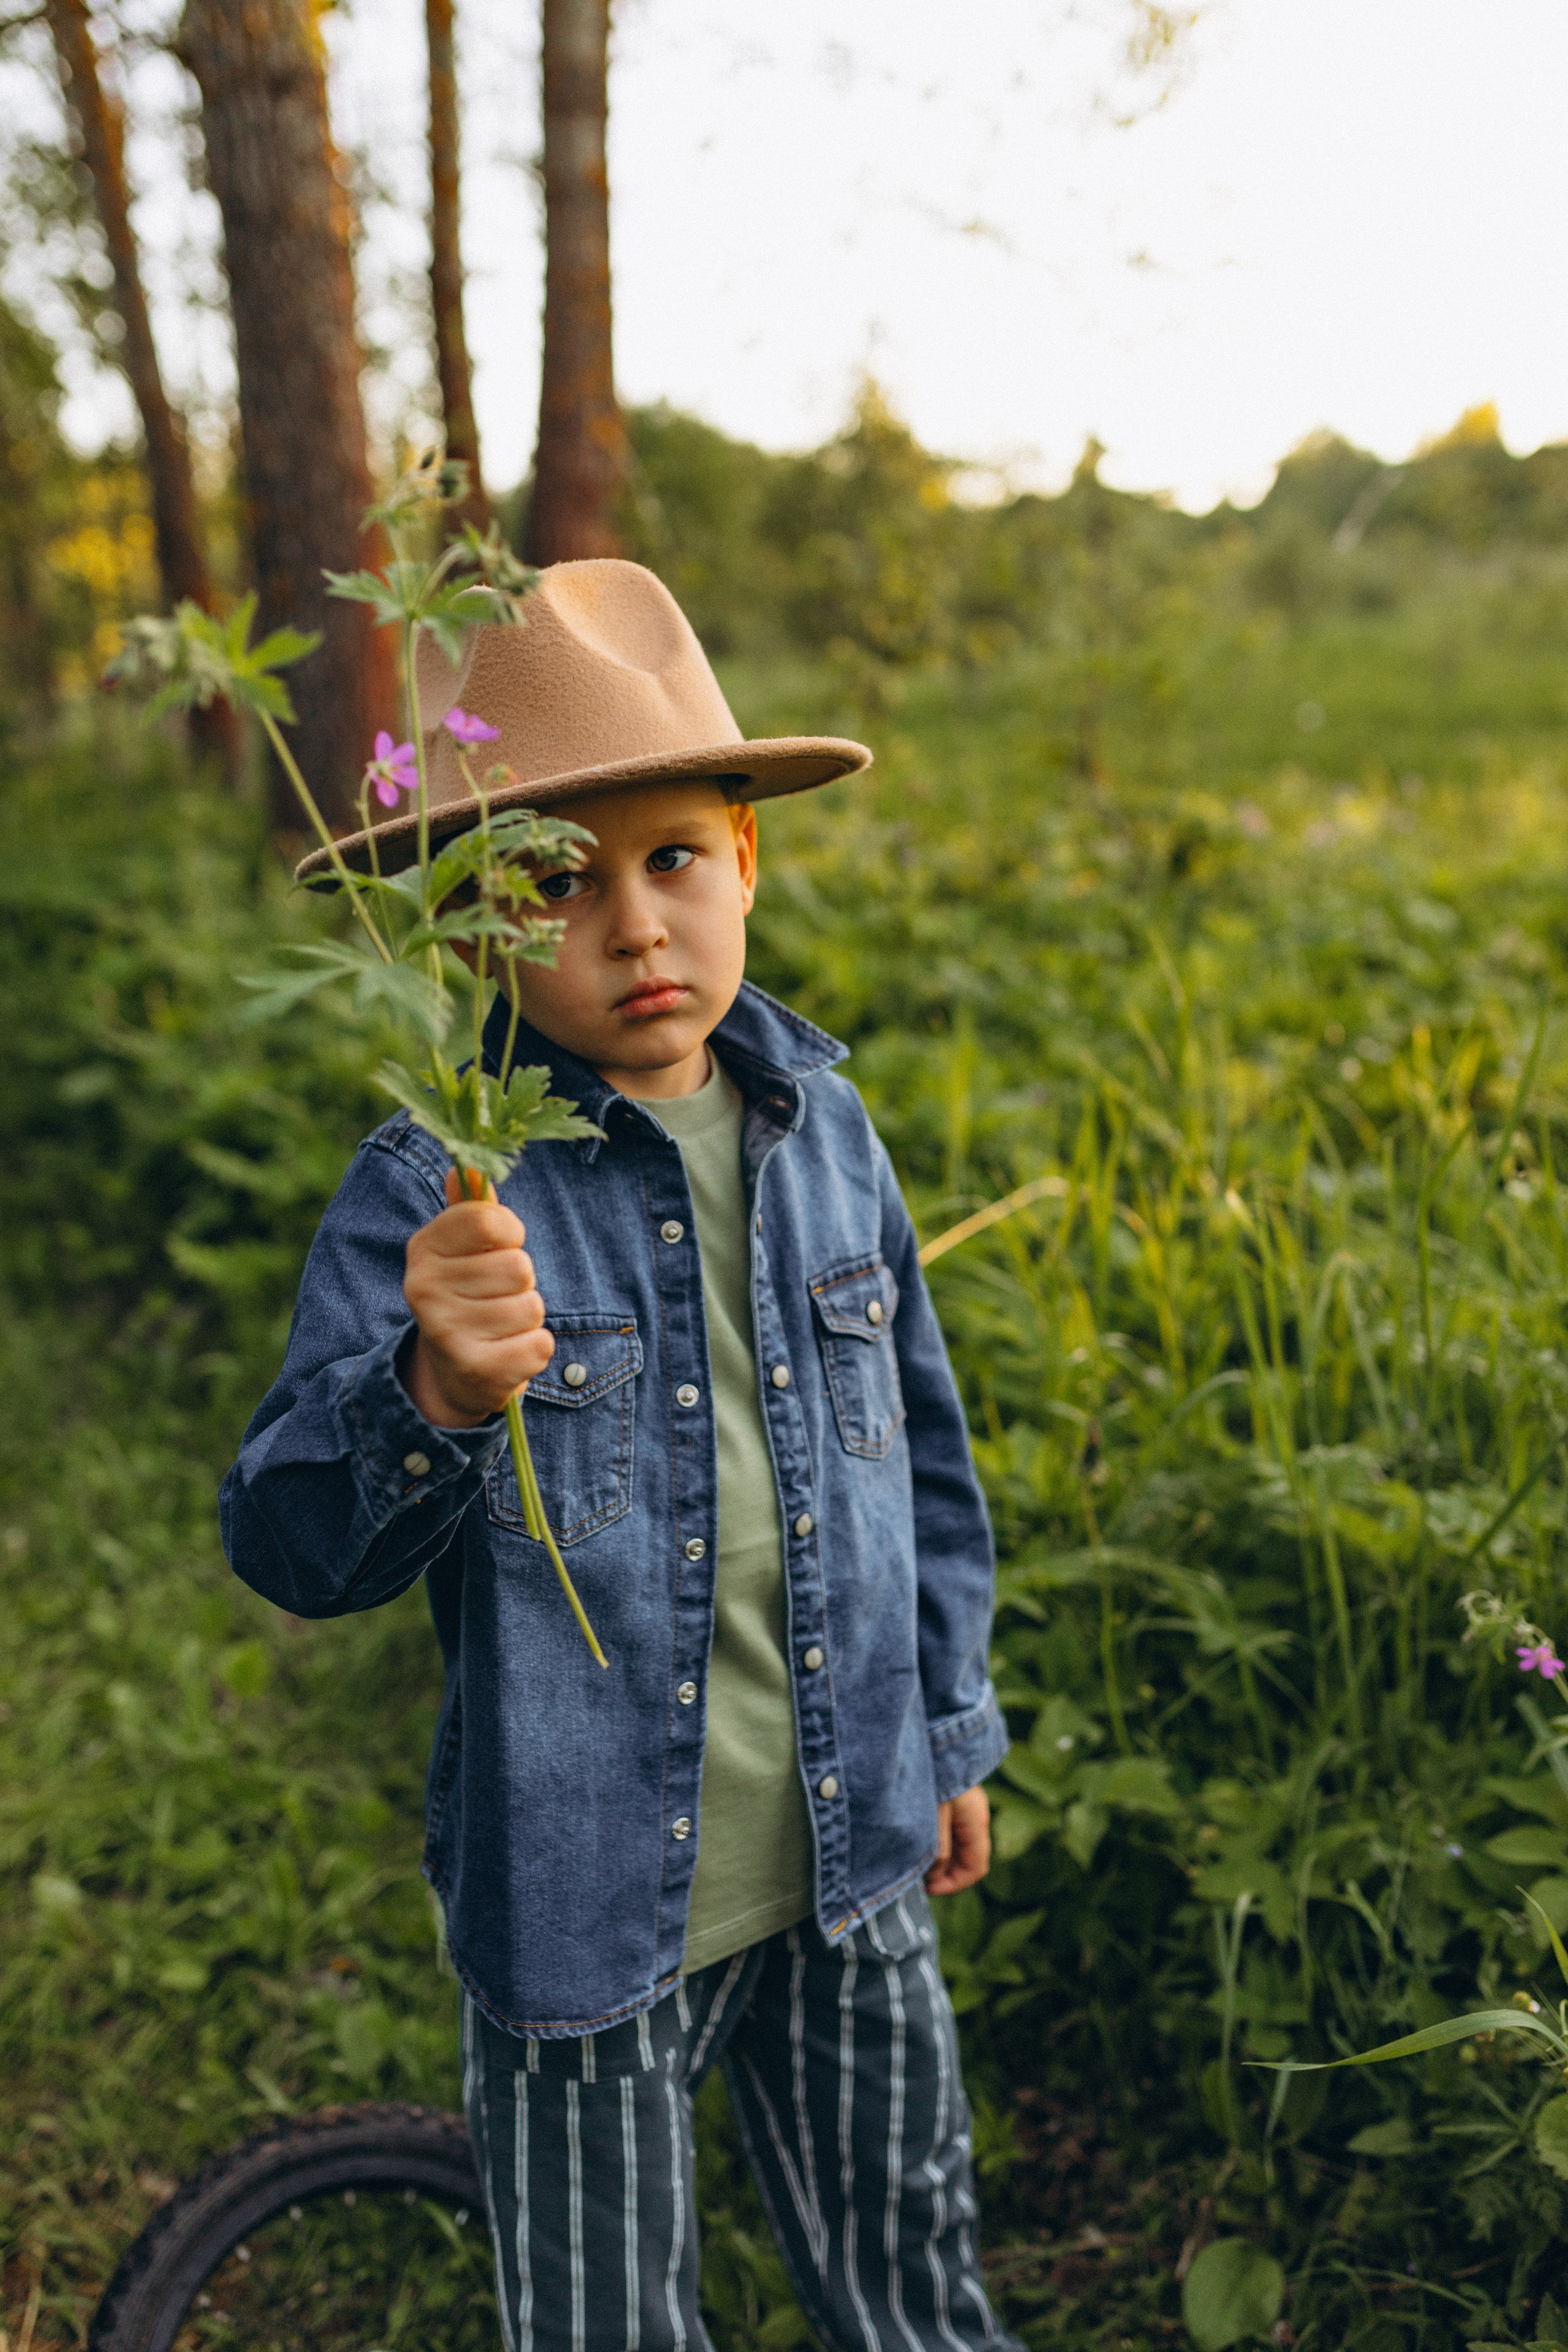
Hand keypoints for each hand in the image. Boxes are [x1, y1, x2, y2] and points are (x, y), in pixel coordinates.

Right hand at [402, 1168, 553, 1426]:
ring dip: (527, 1317)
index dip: (510, 1231)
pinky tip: (507, 1353)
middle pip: (518, 1266)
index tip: (502, 1246)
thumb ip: (469, 1210)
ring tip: (500, 1327)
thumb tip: (467, 1166)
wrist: (452, 1375)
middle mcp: (425, 1290)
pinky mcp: (476, 1373)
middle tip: (496, 1297)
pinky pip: (540, 1346)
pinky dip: (534, 1349)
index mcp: (423, 1250)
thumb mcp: (460, 1251)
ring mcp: (447, 1334)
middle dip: (521, 1282)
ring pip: (532, 1306)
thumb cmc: (468, 1296)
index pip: (486, 1218)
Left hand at [924, 1785, 990, 1896]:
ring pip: (960, 1845)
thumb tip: (936, 1877)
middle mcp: (977, 1816)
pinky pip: (953, 1830)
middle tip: (919, 1876)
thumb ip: (938, 1850)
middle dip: (945, 1873)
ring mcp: (968, 1807)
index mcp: (976, 1822)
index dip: (953, 1884)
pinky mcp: (957, 1800)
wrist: (932, 1734)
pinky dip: (940, 1842)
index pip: (976, 1868)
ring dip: (941, 1858)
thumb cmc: (932, 1775)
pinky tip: (922, 1842)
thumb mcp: (933, 1816)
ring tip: (918, 1860)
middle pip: (968, 1858)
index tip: (929, 1889)